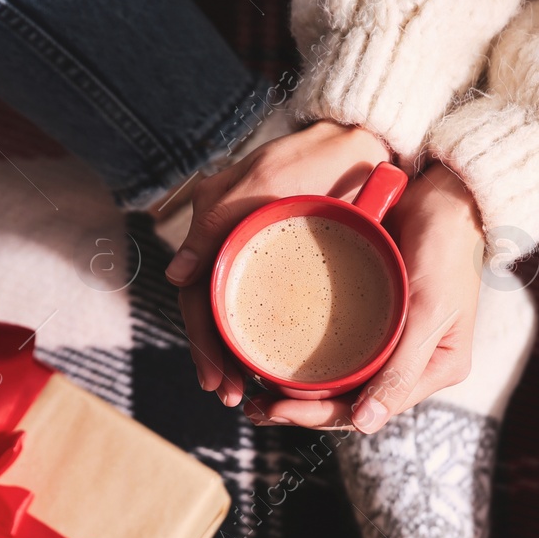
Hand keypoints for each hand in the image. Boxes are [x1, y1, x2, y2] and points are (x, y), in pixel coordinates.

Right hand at [165, 120, 390, 405]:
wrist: (361, 141)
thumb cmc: (314, 156)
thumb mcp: (264, 182)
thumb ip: (216, 222)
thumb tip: (177, 277)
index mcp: (216, 229)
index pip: (197, 297)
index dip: (204, 342)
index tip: (218, 380)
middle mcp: (230, 246)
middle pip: (212, 313)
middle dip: (217, 359)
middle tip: (231, 396)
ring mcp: (256, 255)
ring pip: (235, 314)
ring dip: (235, 355)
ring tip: (245, 392)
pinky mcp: (283, 262)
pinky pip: (263, 305)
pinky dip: (261, 336)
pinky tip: (270, 363)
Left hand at [249, 163, 483, 432]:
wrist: (446, 195)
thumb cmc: (445, 250)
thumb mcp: (429, 311)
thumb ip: (401, 369)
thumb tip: (367, 423)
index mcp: (431, 371)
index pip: (368, 409)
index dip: (320, 416)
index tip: (277, 410)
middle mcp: (409, 363)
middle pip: (349, 401)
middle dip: (302, 410)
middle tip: (254, 408)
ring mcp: (391, 340)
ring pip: (340, 379)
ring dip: (299, 390)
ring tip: (256, 396)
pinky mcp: (374, 315)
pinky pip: (337, 346)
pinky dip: (308, 357)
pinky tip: (276, 360)